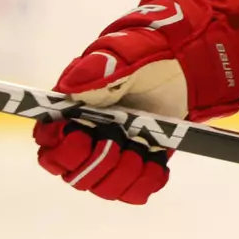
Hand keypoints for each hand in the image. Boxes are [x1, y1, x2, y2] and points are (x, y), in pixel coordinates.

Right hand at [34, 0, 238, 203]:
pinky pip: (134, 189)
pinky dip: (145, 182)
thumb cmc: (151, 49)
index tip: (80, 136)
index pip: (49, 140)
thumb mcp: (129, 50)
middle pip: (73, 172)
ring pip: (102, 185)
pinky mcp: (142, 157)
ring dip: (120, 176)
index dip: (59, 146)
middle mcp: (90, 132)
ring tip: (140, 150)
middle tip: (117, 140)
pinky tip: (157, 164)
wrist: (189, 58)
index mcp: (75, 106)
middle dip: (94, 163)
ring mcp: (116, 148)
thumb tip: (72, 86)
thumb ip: (102, 66)